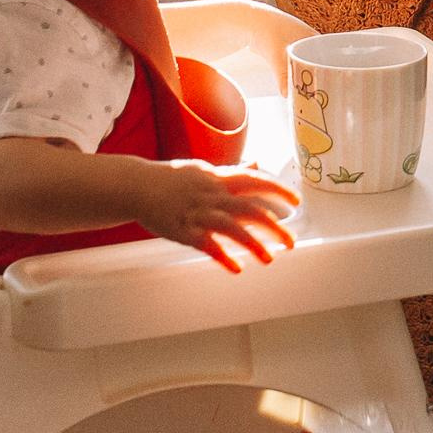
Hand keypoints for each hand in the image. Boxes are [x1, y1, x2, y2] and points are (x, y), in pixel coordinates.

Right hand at [138, 160, 300, 270]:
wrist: (135, 186)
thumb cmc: (172, 179)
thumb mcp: (205, 170)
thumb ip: (232, 172)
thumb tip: (257, 165)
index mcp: (218, 179)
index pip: (255, 181)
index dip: (278, 190)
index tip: (297, 202)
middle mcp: (211, 194)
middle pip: (249, 208)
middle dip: (274, 226)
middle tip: (291, 242)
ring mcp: (196, 212)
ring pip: (230, 227)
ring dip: (253, 244)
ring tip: (270, 259)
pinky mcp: (182, 230)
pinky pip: (205, 244)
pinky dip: (221, 255)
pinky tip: (236, 267)